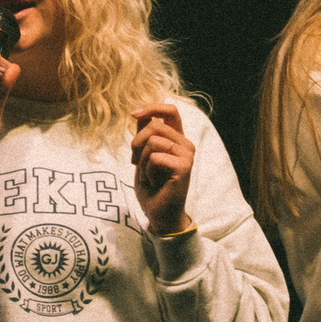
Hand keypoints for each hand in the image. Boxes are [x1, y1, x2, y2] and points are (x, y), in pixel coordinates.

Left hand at [130, 104, 196, 235]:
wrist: (159, 214)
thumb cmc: (151, 186)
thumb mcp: (142, 156)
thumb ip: (144, 136)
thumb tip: (140, 115)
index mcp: (177, 139)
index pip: (170, 110)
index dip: (152, 107)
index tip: (134, 114)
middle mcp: (185, 144)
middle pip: (154, 125)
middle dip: (137, 143)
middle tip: (136, 162)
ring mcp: (187, 155)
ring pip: (153, 141)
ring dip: (142, 161)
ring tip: (149, 175)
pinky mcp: (184, 167)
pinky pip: (155, 158)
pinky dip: (148, 171)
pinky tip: (155, 183)